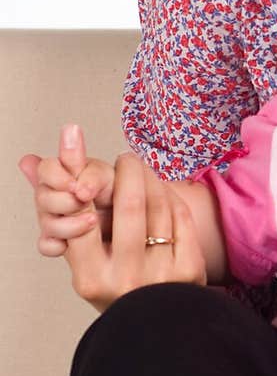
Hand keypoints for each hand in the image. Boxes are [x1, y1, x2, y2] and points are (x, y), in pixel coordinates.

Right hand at [20, 124, 113, 256]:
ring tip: (93, 221)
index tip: (75, 184)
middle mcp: (56, 196)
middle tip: (84, 200)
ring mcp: (57, 219)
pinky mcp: (62, 243)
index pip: (46, 168)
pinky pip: (47, 246)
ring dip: (68, 223)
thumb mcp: (108, 178)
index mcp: (63, 175)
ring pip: (46, 224)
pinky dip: (57, 245)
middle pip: (43, 197)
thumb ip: (87, 162)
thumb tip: (71, 129)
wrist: (134, 225)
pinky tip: (69, 245)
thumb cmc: (118, 195)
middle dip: (64, 200)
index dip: (57, 176)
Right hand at [20, 126, 205, 310]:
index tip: (92, 170)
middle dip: (128, 170)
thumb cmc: (112, 285)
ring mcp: (161, 275)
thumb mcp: (82, 261)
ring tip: (143, 170)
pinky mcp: (189, 269)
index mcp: (91, 278)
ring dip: (151, 178)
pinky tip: (163, 191)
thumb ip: (60, 213)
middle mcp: (125, 278)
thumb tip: (28, 161)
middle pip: (129, 204)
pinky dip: (172, 197)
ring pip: (159, 206)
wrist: (156, 324)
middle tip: (126, 159)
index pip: (84, 217)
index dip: (88, 183)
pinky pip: (182, 217)